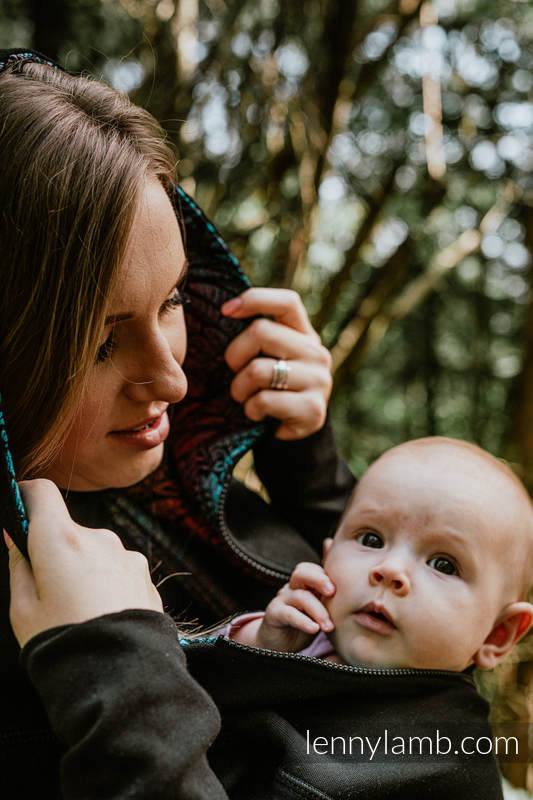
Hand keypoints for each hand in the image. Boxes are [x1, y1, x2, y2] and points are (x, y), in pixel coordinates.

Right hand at [7, 479, 162, 647]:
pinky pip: (116, 570)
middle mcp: (99, 538)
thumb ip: (19, 565)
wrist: (122, 679)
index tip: (18, 509)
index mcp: (61, 540)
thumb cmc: (63, 645)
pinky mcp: (144, 574)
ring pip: (94, 552)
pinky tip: (101, 617)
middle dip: (54, 551)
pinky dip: (105, 584)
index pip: (41, 492)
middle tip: (46, 592)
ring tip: (77, 614)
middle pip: (68, 530)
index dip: (26, 495)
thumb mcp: (23, 609)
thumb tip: (17, 537)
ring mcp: (126, 555)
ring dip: (82, 570)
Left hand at [222, 288, 331, 439]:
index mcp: (305, 334)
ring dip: (239, 388)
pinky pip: (263, 401)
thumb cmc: (271, 388)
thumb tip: (226, 308)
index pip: (288, 302)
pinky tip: (258, 414)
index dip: (255, 299)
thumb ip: (258, 335)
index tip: (226, 310)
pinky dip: (251, 410)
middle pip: (261, 332)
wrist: (293, 432)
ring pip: (257, 370)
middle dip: (234, 355)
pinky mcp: (313, 410)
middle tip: (234, 373)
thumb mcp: (270, 357)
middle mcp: (317, 353)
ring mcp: (319, 381)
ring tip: (244, 397)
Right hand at [233, 561, 335, 652]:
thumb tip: (357, 605)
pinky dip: (303, 621)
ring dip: (318, 611)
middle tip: (332, 593)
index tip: (342, 588)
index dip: (326, 575)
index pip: (313, 569)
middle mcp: (292, 588)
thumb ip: (331, 603)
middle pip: (302, 573)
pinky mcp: (274, 614)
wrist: (278, 644)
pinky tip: (314, 629)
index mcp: (305, 585)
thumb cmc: (304, 625)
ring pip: (300, 596)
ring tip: (329, 627)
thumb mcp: (320, 613)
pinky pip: (289, 614)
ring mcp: (282, 599)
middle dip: (319, 580)